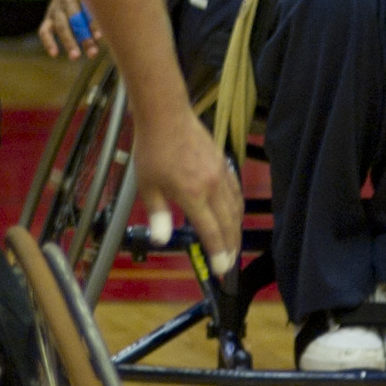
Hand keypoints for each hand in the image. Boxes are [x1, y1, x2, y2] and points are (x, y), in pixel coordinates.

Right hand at [37, 0, 97, 59]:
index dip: (94, 24)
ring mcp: (56, 10)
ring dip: (69, 42)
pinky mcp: (48, 19)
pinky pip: (44, 31)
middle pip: (75, 18)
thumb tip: (101, 37)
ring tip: (75, 57)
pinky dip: (48, 42)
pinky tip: (54, 54)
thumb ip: (99, 14)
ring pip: (61, 26)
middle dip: (84, 35)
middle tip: (92, 53)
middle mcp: (66, 0)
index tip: (100, 37)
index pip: (87, 9)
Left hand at [127, 106, 241, 270]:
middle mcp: (213, 186)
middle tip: (230, 263)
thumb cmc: (152, 150)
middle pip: (229, 224)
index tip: (221, 270)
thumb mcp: (147, 186)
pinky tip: (234, 214)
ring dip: (236, 229)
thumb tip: (162, 240)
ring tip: (233, 245)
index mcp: (193, 195)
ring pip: (236, 208)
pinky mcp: (224, 163)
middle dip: (231, 247)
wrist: (166, 116)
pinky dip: (237, 208)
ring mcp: (221, 174)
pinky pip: (236, 191)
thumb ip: (157, 214)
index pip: (212, 232)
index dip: (218, 254)